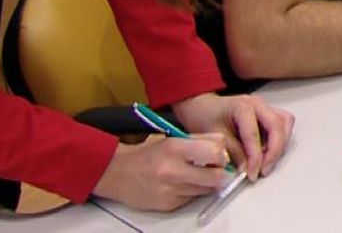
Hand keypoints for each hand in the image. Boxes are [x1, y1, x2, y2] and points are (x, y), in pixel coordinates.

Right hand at [91, 135, 230, 210]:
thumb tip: (224, 145)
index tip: (219, 153)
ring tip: (197, 174)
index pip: (215, 152)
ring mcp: (171, 190)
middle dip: (221, 172)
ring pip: (208, 189)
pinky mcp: (169, 204)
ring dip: (208, 182)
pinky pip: (193, 198)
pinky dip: (194, 191)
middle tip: (216, 167)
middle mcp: (173, 170)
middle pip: (217, 176)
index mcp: (175, 148)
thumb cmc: (148, 154)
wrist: (118, 174)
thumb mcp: (173, 138)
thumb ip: (200, 139)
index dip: (222, 153)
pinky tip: (183, 183)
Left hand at [172, 92, 294, 181]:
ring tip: (267, 162)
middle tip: (264, 170)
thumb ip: (232, 151)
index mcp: (242, 106)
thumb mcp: (214, 135)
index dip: (255, 157)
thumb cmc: (205, 117)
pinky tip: (268, 152)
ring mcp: (266, 107)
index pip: (254, 134)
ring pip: (285, 124)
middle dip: (274, 152)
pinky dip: (280, 140)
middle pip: (277, 126)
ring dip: (280, 145)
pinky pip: (283, 125)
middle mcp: (258, 104)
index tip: (252, 174)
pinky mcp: (269, 113)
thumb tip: (246, 167)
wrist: (203, 107)